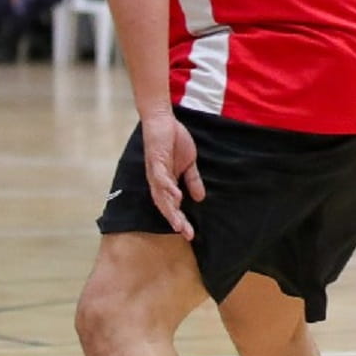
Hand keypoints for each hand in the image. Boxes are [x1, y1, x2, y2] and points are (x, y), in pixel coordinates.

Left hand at [139, 111, 205, 239]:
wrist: (162, 121)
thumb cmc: (173, 141)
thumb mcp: (188, 163)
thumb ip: (192, 180)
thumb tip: (200, 198)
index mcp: (166, 183)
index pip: (173, 206)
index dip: (180, 220)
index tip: (190, 234)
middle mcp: (158, 182)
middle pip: (165, 206)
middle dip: (176, 221)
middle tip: (186, 234)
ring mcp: (155, 172)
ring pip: (161, 196)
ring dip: (170, 209)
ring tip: (179, 222)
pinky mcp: (156, 161)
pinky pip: (161, 178)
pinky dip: (168, 188)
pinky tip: (176, 196)